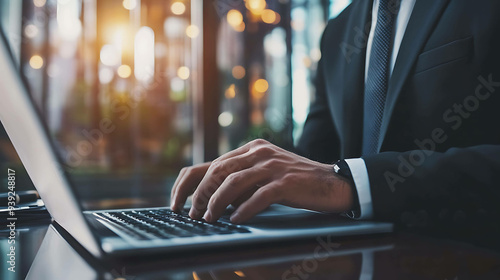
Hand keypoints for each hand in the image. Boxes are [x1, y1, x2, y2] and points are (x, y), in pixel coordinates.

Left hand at [170, 139, 353, 223]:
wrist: (331, 182)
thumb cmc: (294, 182)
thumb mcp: (265, 173)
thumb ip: (241, 180)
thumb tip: (213, 200)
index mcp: (252, 148)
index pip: (213, 163)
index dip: (193, 184)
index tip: (182, 203)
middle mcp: (259, 152)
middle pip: (219, 171)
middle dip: (202, 195)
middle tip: (195, 215)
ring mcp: (273, 165)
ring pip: (235, 182)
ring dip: (218, 203)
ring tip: (209, 219)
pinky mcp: (286, 181)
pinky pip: (259, 196)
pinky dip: (244, 209)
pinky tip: (235, 220)